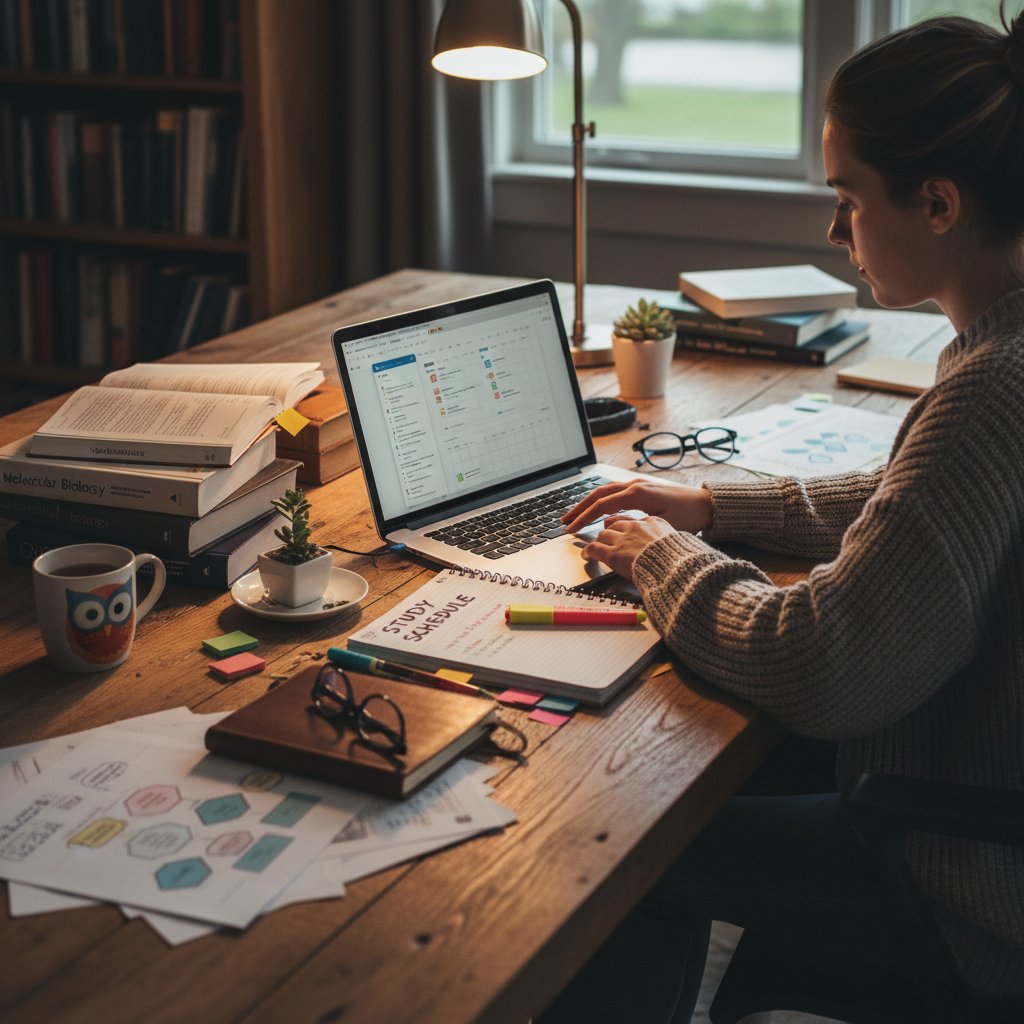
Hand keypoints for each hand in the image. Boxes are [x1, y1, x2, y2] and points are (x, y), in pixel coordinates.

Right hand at [562, 479, 712, 534]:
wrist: (708, 504)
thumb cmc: (689, 516)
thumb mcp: (662, 525)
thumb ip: (636, 525)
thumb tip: (612, 529)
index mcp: (638, 493)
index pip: (602, 505)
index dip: (584, 518)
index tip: (571, 530)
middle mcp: (635, 484)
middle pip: (598, 494)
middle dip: (579, 508)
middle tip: (564, 521)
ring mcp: (638, 484)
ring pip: (605, 491)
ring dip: (587, 503)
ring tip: (574, 515)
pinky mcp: (642, 487)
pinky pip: (614, 491)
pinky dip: (600, 500)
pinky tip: (595, 510)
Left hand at [580, 515, 675, 580]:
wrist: (675, 568)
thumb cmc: (680, 560)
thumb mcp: (679, 542)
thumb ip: (667, 539)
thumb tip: (667, 544)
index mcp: (654, 522)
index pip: (633, 519)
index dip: (624, 525)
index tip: (622, 530)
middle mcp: (636, 527)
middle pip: (615, 524)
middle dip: (610, 531)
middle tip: (606, 537)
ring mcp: (623, 539)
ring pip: (603, 534)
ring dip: (599, 541)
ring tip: (595, 547)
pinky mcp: (613, 553)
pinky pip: (594, 548)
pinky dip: (588, 551)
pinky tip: (586, 555)